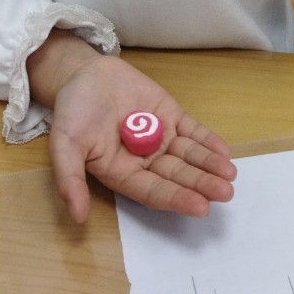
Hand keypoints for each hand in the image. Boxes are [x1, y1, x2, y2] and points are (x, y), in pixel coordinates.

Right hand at [29, 33, 235, 222]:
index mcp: (122, 174)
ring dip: (209, 165)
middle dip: (201, 184)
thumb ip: (70, 178)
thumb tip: (77, 217)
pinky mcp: (170, 116)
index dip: (176, 199)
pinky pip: (192, 131)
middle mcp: (145, 161)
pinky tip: (224, 151)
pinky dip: (207, 140)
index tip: (200, 207)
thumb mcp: (63, 144)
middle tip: (224, 192)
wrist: (83, 75)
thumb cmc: (72, 111)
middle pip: (177, 176)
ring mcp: (160, 137)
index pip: (154, 192)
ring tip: (229, 173)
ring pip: (189, 155)